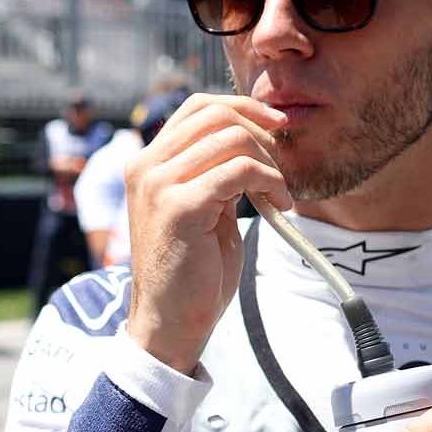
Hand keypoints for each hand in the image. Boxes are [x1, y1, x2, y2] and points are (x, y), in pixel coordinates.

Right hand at [122, 94, 291, 373]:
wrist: (169, 323)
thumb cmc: (192, 271)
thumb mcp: (204, 209)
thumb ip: (215, 173)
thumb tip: (254, 143)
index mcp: (148, 163)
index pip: (198, 108)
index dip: (243, 108)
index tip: (277, 125)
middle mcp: (146, 167)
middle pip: (215, 114)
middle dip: (261, 130)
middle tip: (284, 164)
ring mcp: (159, 185)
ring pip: (231, 139)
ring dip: (270, 164)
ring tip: (281, 195)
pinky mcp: (180, 208)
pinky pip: (239, 171)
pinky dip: (270, 182)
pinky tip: (280, 205)